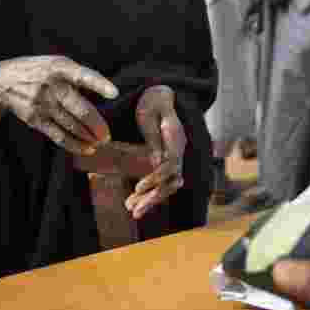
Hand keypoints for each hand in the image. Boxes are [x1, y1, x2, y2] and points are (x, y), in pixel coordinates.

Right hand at [0, 55, 118, 154]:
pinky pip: (59, 136)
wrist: (2, 82)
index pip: (83, 76)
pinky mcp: (36, 119)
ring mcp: (43, 104)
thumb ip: (76, 75)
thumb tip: (101, 91)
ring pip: (72, 126)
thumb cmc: (39, 70)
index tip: (114, 93)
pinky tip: (87, 148)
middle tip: (108, 135)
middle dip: (97, 125)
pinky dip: (74, 144)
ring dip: (89, 137)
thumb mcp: (55, 63)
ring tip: (101, 142)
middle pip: (80, 109)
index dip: (99, 84)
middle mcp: (52, 86)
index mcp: (60, 68)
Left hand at [126, 85, 185, 218]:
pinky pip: (160, 182)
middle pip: (171, 180)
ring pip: (167, 185)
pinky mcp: (166, 163)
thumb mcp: (147, 114)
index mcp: (175, 137)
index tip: (137, 188)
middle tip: (134, 211)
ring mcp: (174, 158)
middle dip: (153, 196)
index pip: (170, 164)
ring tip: (131, 211)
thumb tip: (158, 162)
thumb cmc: (151, 103)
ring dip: (150, 199)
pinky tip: (131, 203)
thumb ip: (152, 136)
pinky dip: (148, 193)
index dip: (155, 178)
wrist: (159, 98)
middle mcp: (178, 150)